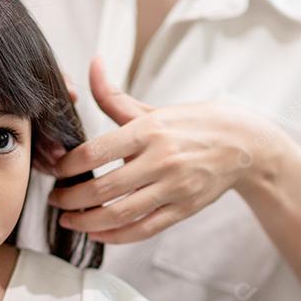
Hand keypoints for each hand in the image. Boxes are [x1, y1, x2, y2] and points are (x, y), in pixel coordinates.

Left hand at [47, 57, 282, 242]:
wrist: (244, 145)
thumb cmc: (194, 124)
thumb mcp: (154, 109)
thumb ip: (115, 96)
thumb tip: (93, 64)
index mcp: (150, 130)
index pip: (95, 153)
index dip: (67, 167)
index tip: (56, 171)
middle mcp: (161, 159)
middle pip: (103, 188)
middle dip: (71, 198)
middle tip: (56, 199)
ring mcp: (174, 187)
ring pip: (121, 214)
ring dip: (87, 222)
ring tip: (70, 220)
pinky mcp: (184, 209)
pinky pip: (143, 229)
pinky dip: (116, 236)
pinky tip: (98, 233)